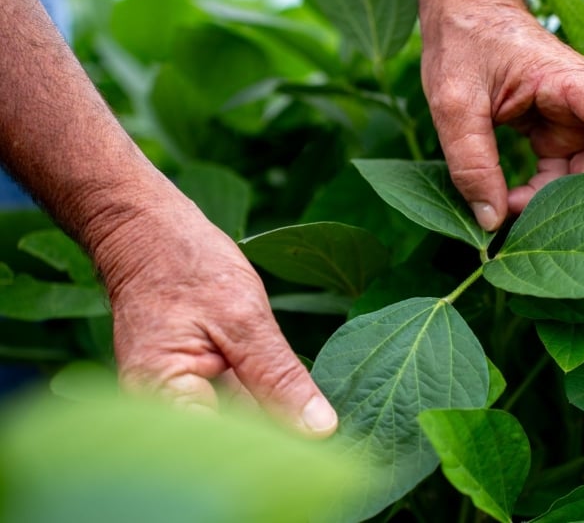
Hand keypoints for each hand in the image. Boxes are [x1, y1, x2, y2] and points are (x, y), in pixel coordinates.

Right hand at [100, 195, 337, 436]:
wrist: (148, 234)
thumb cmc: (187, 265)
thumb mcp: (244, 317)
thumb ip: (278, 378)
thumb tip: (320, 430)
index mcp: (162, 396)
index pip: (228, 450)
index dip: (278, 452)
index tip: (321, 445)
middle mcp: (159, 412)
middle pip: (232, 446)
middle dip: (282, 439)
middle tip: (332, 430)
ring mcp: (173, 403)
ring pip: (237, 430)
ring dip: (277, 423)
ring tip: (319, 417)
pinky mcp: (190, 391)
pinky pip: (232, 410)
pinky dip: (264, 404)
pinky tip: (296, 400)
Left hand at [418, 0, 583, 231]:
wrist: (461, 18)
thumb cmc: (464, 43)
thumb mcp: (455, 102)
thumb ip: (471, 160)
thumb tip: (491, 222)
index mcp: (574, 86)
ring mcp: (572, 127)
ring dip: (575, 214)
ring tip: (536, 237)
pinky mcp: (555, 140)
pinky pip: (562, 182)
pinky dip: (541, 203)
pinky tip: (511, 210)